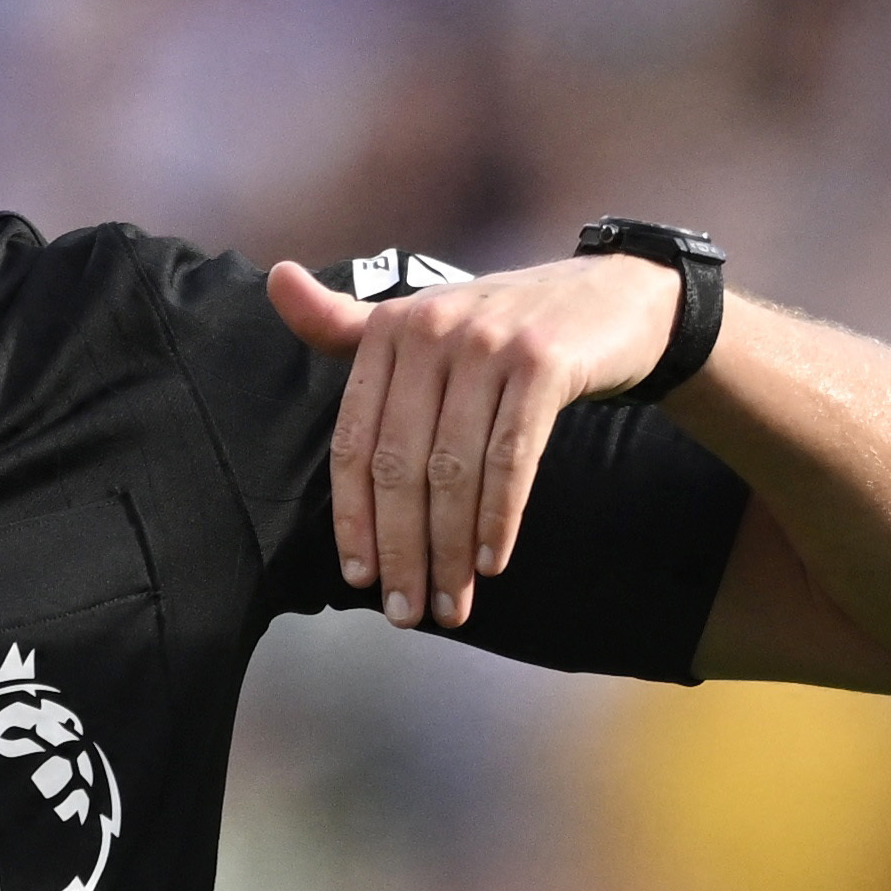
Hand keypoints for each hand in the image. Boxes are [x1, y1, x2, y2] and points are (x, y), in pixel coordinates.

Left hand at [266, 251, 685, 630]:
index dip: (354, 518)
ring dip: (452, 551)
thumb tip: (275, 279)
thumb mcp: (425, 321)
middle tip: (410, 611)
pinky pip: (512, 458)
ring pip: (455, 471)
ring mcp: (489, 345)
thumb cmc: (508, 327)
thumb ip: (348, 324)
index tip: (361, 580)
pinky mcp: (543, 362)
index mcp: (392, 329)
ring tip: (454, 605)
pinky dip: (499, 517)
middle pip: (402, 465)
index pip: (356, 441)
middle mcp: (432, 329)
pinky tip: (493, 562)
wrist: (615, 298)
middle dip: (403, 550)